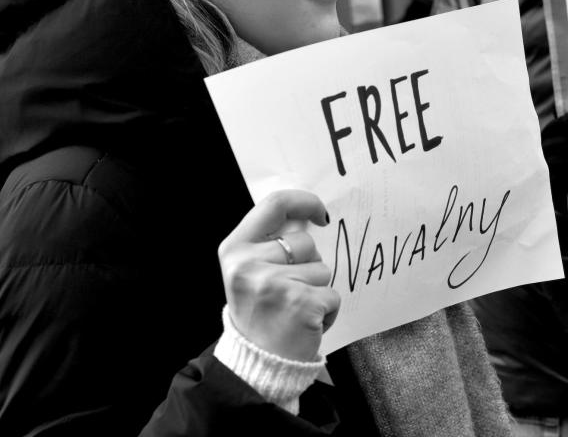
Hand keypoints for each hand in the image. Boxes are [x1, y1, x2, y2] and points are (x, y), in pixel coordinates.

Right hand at [218, 190, 338, 361]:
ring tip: (295, 310)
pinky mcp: (301, 303)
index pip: (274, 204)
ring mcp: (274, 284)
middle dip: (310, 265)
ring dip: (318, 289)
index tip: (320, 214)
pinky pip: (333, 294)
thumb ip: (270, 243)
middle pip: (306, 242)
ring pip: (323, 268)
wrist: (257, 365)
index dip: (304, 202)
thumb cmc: (259, 315)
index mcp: (235, 249)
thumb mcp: (249, 272)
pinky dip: (328, 310)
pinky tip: (306, 323)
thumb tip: (307, 218)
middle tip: (290, 292)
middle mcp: (249, 264)